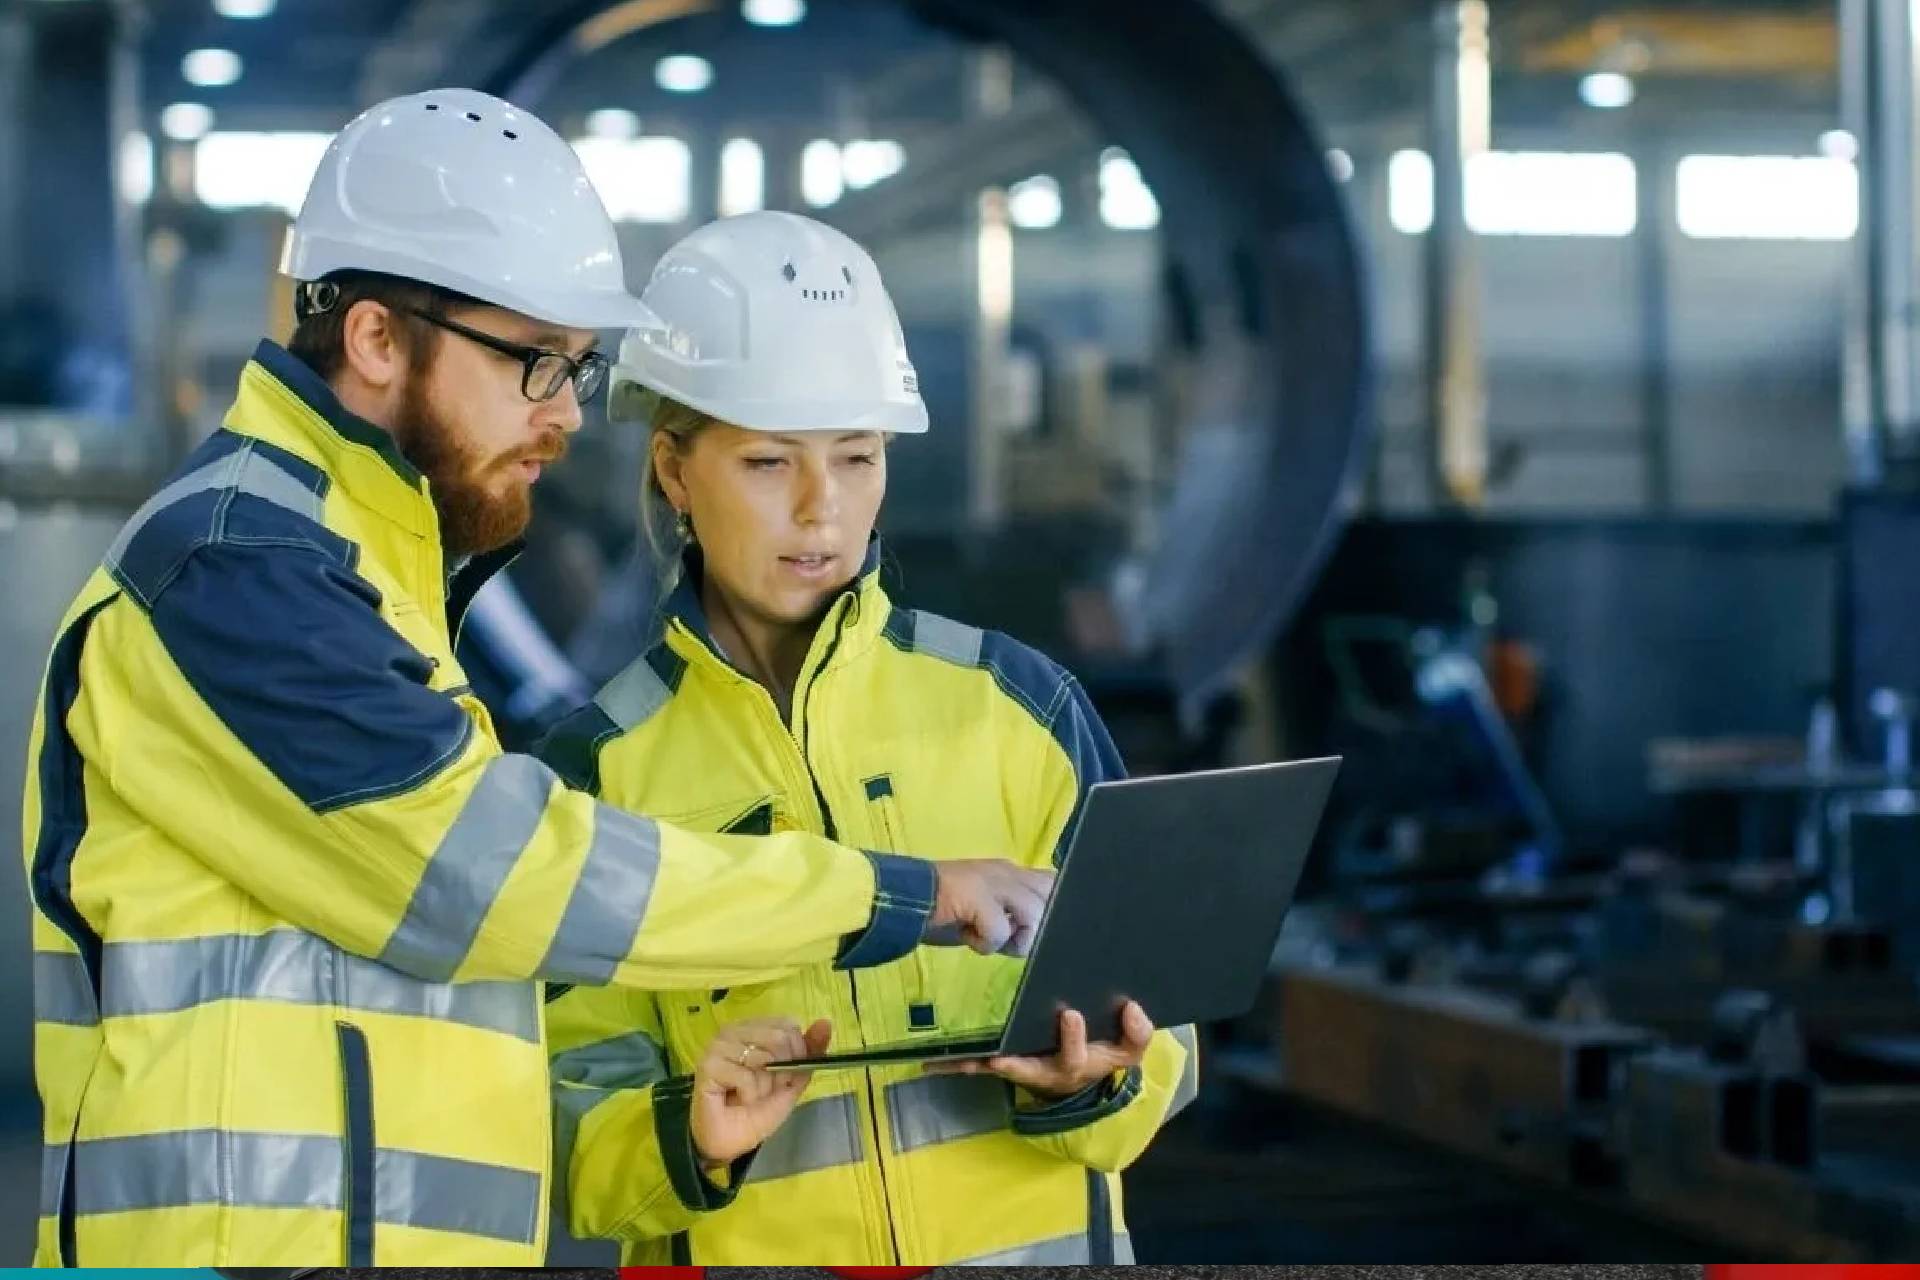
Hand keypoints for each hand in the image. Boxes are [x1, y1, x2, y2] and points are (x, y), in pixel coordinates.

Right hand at [689, 1016, 831, 1166]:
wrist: (730, 1142)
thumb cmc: (757, 1110)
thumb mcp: (791, 1082)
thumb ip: (809, 1053)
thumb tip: (826, 1023)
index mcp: (755, 1028)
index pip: (788, 1026)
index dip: (795, 1054)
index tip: (784, 1078)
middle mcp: (734, 1030)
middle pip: (779, 1038)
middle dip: (781, 1072)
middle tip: (766, 1090)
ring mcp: (718, 1045)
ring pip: (763, 1057)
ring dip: (764, 1086)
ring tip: (749, 1096)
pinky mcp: (708, 1064)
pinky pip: (746, 1076)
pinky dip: (749, 1094)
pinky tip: (736, 1100)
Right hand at [927, 859, 1053, 956]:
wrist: (901, 899)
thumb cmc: (941, 910)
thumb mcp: (984, 910)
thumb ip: (1010, 916)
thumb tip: (1035, 934)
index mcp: (1010, 872)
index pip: (1053, 881)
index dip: (1053, 907)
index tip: (1030, 928)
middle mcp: (1008, 871)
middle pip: (1052, 897)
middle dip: (1036, 927)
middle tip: (1006, 938)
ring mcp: (994, 881)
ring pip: (1033, 915)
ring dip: (1011, 939)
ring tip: (984, 937)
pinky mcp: (978, 896)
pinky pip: (1000, 930)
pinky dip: (985, 944)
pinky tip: (967, 936)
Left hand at [936, 1002, 1152, 1098]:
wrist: (1082, 1078)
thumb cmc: (1102, 1055)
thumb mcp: (1127, 1049)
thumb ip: (1137, 1032)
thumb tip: (1134, 1008)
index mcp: (1077, 1064)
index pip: (1078, 1054)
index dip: (1074, 1038)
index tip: (1070, 1014)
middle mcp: (1045, 1071)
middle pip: (1030, 1070)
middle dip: (1016, 1064)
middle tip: (1001, 1058)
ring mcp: (1021, 1071)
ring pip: (995, 1069)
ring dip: (972, 1066)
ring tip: (946, 1062)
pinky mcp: (1003, 1065)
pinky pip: (977, 1066)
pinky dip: (954, 1064)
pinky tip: (926, 1061)